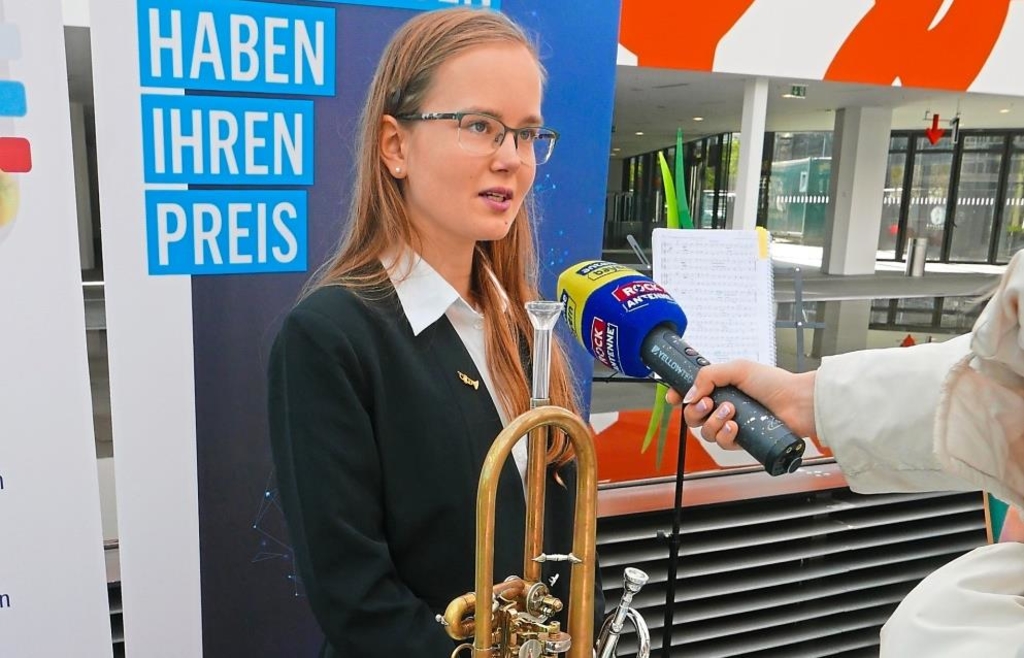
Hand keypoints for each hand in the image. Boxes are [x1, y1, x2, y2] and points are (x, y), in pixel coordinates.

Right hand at [666, 360, 816, 449]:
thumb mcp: (737, 369)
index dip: (679, 396)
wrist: (798, 403)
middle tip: (709, 403)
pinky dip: (725, 435)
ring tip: (731, 412)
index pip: (691, 394)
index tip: (674, 397)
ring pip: (705, 431)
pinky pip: (721, 443)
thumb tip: (688, 394)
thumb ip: (707, 376)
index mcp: (721, 387)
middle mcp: (723, 406)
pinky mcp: (741, 441)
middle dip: (694, 411)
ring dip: (713, 421)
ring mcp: (732, 425)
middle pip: (692, 416)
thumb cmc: (774, 383)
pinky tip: (736, 427)